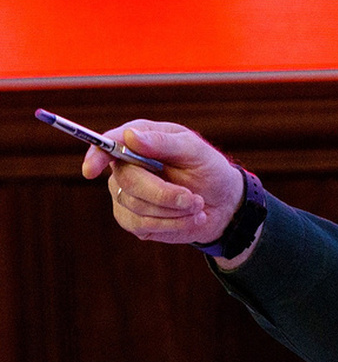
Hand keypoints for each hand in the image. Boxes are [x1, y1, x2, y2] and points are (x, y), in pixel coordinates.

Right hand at [82, 120, 244, 245]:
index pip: (108, 144)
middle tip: (194, 198)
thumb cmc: (209, 170)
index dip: (96, 156)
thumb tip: (130, 136)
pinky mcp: (132, 219)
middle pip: (128, 182)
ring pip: (137, 207)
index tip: (91, 170)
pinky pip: (142, 225)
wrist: (223, 204)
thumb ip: (164, 143)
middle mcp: (126, 166)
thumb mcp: (196, 152)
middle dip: (165, 194)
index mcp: (140, 140)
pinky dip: (172, 224)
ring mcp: (125, 194)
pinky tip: (189, 218)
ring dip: (175, 210)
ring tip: (197, 206)